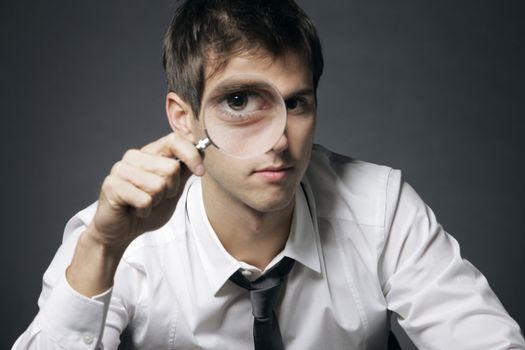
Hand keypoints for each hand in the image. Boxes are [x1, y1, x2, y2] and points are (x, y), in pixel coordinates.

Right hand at [88, 132, 203, 250]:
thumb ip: (184, 171)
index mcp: (150, 153)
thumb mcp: (172, 190)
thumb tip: (202, 150)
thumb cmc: (146, 208)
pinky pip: (144, 200)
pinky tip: (135, 211)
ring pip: (158, 186)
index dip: (191, 155)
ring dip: (156, 202)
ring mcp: (121, 169)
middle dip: (171, 189)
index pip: (174, 140)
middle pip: (171, 168)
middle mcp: (134, 157)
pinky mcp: (111, 185)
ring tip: (144, 204)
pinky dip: (145, 211)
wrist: (121, 231)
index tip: (200, 172)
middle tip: (156, 198)